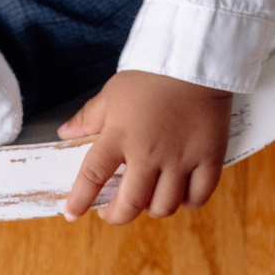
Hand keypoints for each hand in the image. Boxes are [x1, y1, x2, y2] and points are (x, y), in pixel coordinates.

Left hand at [57, 70, 230, 222]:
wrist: (194, 59)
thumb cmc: (151, 75)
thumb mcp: (113, 93)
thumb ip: (89, 117)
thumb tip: (65, 133)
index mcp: (120, 135)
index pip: (93, 177)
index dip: (80, 200)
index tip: (72, 214)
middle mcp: (149, 152)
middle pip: (130, 204)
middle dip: (116, 215)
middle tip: (113, 211)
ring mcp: (181, 158)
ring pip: (164, 206)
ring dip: (152, 209)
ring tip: (149, 199)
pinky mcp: (209, 157)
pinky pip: (198, 196)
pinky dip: (188, 202)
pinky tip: (182, 193)